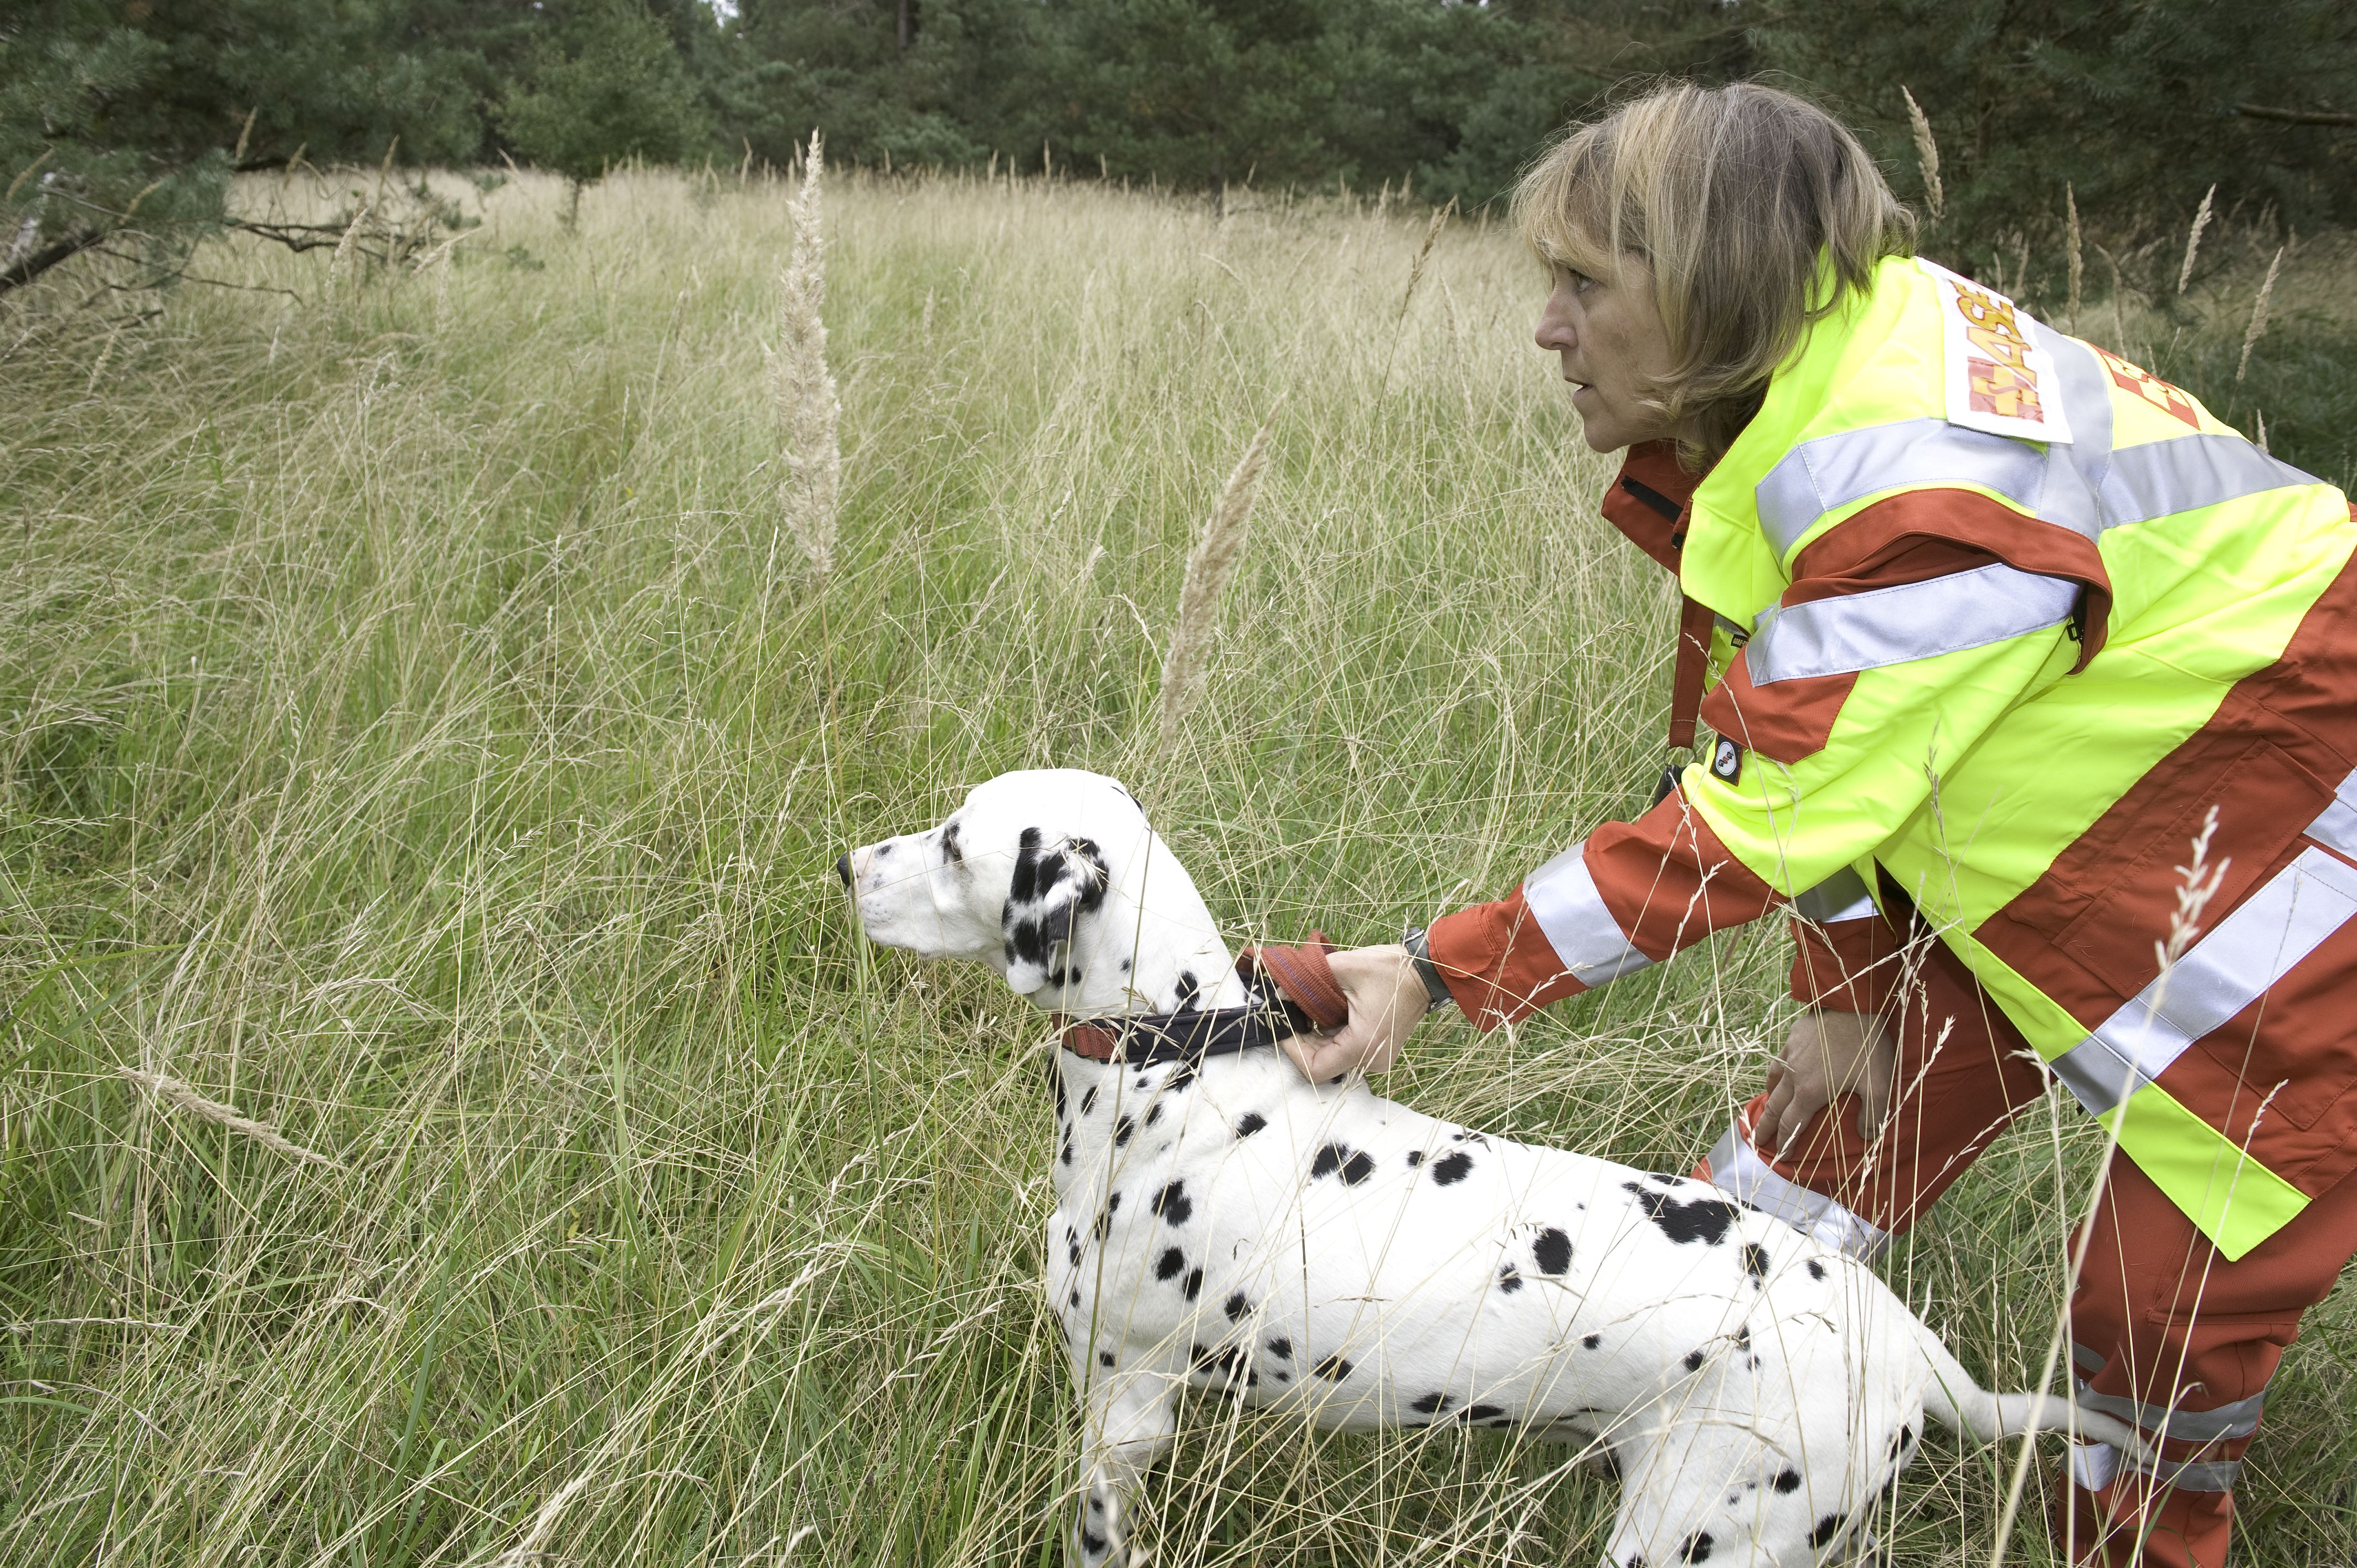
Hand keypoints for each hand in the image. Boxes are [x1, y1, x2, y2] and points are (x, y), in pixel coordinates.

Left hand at [1277, 943, 1427, 1081]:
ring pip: (1332, 1058)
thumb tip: (1279, 991)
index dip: (1293, 1050)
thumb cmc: (1390, 969)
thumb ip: (1308, 979)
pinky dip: (1329, 1036)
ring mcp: (1376, 1058)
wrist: (1425, 972)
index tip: (1284, 1024)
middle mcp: (1371, 1060)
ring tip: (1305, 1009)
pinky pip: (1344, 1051)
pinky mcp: (1378, 1051)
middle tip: (1290, 1012)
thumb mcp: (1344, 967)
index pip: (1315, 1069)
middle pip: (1322, 1064)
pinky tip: (1324, 1012)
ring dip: (1314, 1037)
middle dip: (1301, 1040)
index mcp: (1363, 1045)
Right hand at [1756, 1009, 1896, 1156]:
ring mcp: (1791, 1053)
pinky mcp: (1793, 1035)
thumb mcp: (1879, 1084)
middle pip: (1774, 1107)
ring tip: (1766, 1106)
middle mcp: (1794, 1075)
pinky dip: (1776, 1072)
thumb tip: (1867, 1137)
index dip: (1785, 1143)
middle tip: (1757, 1141)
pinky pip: (1779, 1058)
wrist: (1854, 1002)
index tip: (1780, 1157)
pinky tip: (1782, 1070)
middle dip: (1765, 1127)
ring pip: (1773, 1080)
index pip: (1792, 1124)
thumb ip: (1873, 1115)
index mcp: (1811, 1091)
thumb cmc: (1867, 1046)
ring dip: (1768, 1098)